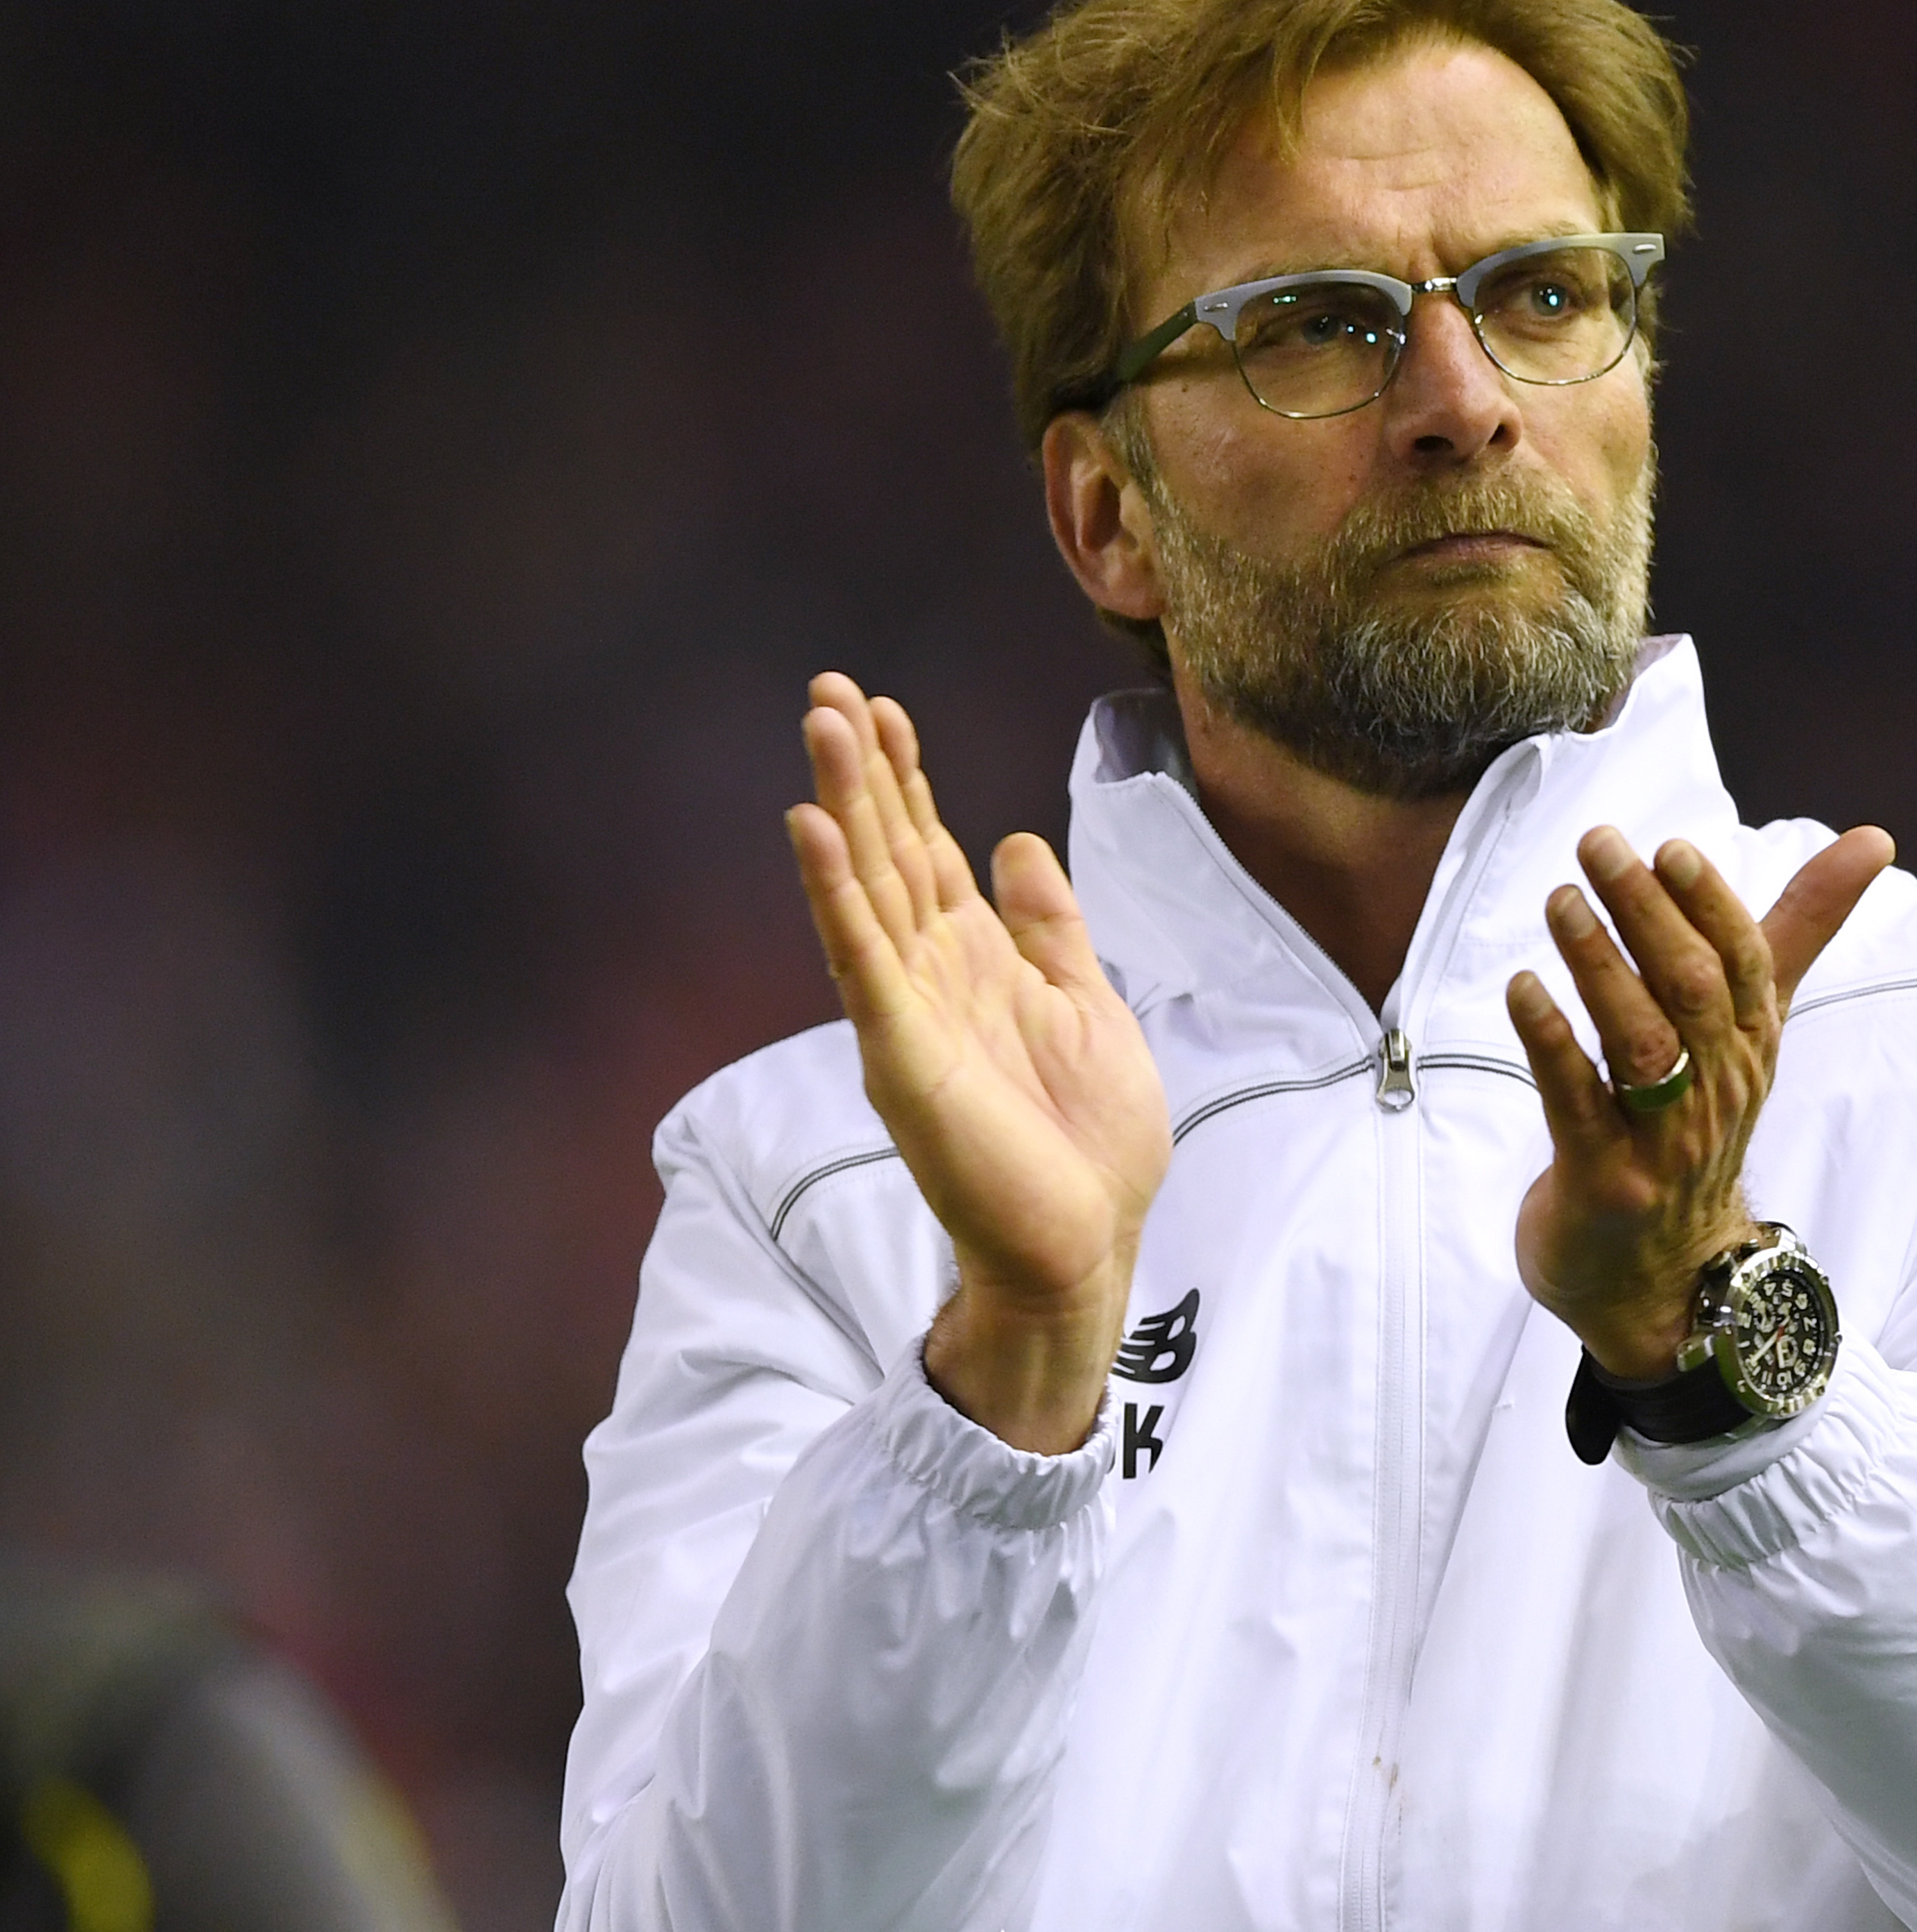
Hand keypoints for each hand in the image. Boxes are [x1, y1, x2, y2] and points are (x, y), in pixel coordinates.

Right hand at [785, 673, 1168, 1452]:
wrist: (1089, 1242)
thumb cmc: (1091, 1142)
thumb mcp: (1088, 1002)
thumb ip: (1049, 926)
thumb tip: (1015, 842)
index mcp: (978, 961)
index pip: (927, 851)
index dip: (907, 781)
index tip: (883, 708)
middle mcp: (931, 976)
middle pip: (885, 852)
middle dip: (860, 771)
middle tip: (826, 689)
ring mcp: (908, 1013)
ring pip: (865, 889)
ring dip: (840, 808)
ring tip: (818, 728)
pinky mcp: (901, 1055)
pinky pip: (860, 963)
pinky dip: (835, 897)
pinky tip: (810, 834)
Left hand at [1504, 824, 1894, 1375]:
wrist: (1664, 1279)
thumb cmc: (1695, 1128)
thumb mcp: (1749, 1030)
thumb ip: (1798, 930)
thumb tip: (1875, 839)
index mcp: (1753, 1048)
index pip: (1748, 965)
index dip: (1711, 906)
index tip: (1670, 848)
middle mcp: (1718, 1092)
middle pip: (1692, 991)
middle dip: (1646, 913)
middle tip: (1596, 846)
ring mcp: (1663, 1142)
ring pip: (1640, 1041)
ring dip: (1599, 964)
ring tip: (1560, 901)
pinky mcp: (1603, 1181)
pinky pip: (1577, 1101)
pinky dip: (1550, 1040)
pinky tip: (1523, 987)